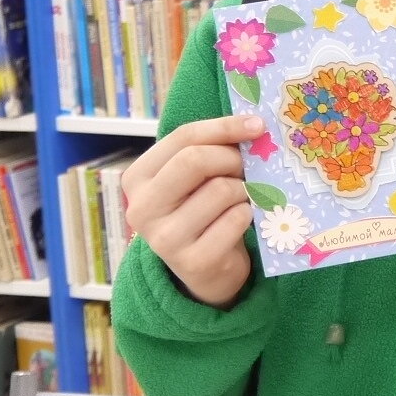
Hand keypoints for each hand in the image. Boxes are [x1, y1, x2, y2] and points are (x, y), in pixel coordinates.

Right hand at [120, 115, 261, 308]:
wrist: (206, 271)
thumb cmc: (203, 213)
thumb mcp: (196, 179)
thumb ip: (210, 150)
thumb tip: (252, 124)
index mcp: (138, 178)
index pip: (183, 137)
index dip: (224, 127)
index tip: (257, 125)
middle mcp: (142, 208)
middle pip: (195, 160)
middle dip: (232, 158)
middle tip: (250, 168)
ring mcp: (164, 239)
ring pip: (220, 190)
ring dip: (244, 190)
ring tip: (242, 199)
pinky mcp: (193, 262)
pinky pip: (235, 220)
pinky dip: (248, 215)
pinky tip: (243, 221)